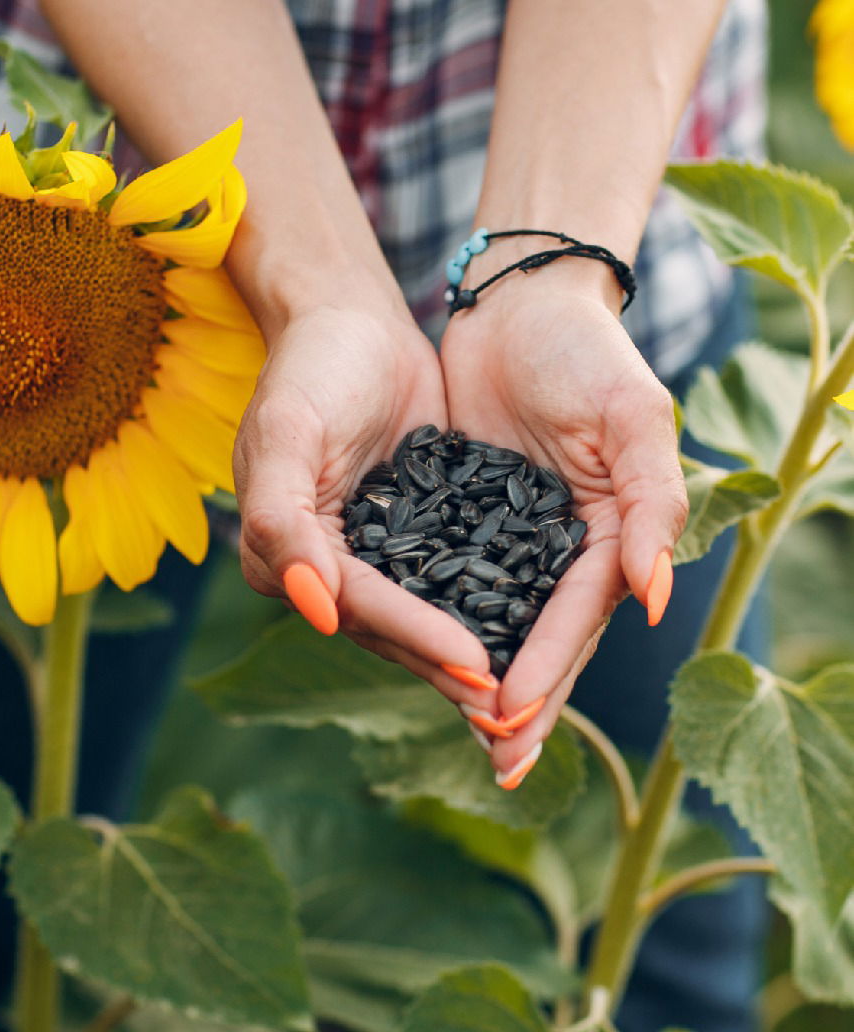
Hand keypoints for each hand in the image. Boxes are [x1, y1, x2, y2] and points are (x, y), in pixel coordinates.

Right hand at [233, 304, 499, 712]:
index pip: (360, 605)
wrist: (352, 319)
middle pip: (396, 627)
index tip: (477, 667)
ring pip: (430, 613)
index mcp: (287, 552)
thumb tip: (313, 607)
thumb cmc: (312, 366)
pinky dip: (491, 605)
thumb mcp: (286, 430)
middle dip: (453, 669)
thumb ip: (280, 520)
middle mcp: (330, 565)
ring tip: (531, 694)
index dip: (417, 636)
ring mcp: (378, 550)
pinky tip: (538, 631)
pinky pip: (456, 576)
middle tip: (514, 712)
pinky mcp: (421, 529)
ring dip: (477, 654)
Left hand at [440, 266, 687, 782]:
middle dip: (522, 701)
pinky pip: (448, 578)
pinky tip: (411, 657)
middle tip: (497, 763)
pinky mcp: (462, 515)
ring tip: (463, 736)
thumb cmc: (584, 352)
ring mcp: (510, 535)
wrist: (519, 304)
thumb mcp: (632, 418)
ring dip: (477, 678)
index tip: (513, 718)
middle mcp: (561, 546)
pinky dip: (435, 620)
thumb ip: (651, 505)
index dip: (550, 667)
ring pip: (494, 621)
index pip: (579, 615)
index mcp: (608, 532)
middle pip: (541, 636)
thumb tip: (656, 599)